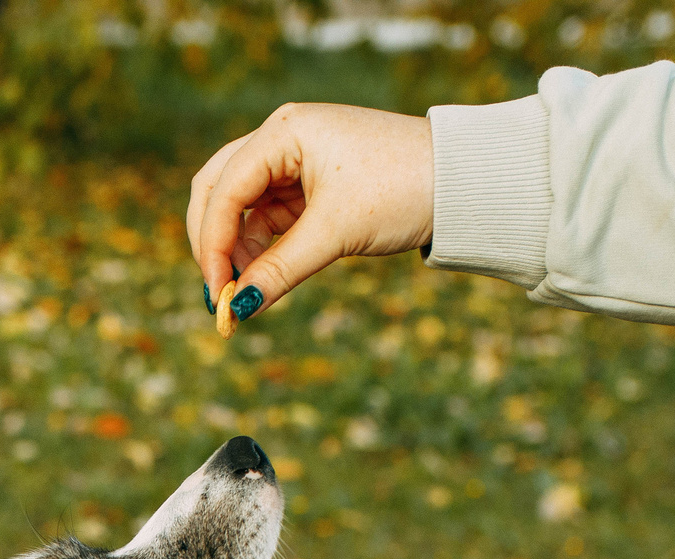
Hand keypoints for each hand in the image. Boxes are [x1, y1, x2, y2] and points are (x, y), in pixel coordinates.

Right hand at [188, 104, 434, 335]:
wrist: (463, 180)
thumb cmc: (404, 188)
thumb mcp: (336, 232)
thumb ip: (280, 269)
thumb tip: (238, 309)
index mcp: (285, 131)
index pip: (224, 188)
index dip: (212, 244)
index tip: (218, 293)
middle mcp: (282, 138)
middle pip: (218, 188)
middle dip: (212, 242)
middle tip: (216, 292)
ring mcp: (294, 160)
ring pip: (239, 205)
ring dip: (235, 248)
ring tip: (246, 291)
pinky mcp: (308, 184)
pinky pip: (266, 216)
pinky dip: (259, 247)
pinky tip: (263, 276)